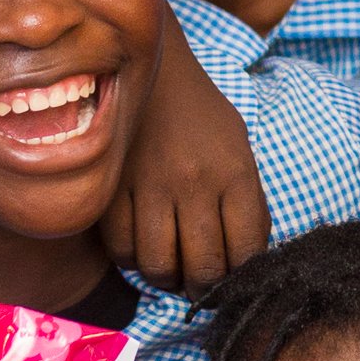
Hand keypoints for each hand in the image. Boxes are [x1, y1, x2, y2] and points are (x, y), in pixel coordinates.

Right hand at [105, 30, 267, 294]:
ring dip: (167, 280)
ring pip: (159, 267)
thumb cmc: (202, 119)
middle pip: (203, 269)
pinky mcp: (113, 188)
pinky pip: (121, 250)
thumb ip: (246, 201)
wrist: (152, 71)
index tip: (235, 280)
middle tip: (201, 286)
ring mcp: (151, 186)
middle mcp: (195, 182)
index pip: (246, 251)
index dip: (242, 277)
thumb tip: (246, 261)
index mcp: (236, 172)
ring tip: (172, 270)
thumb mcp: (239, 149)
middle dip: (206, 290)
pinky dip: (132, 260)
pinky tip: (143, 247)